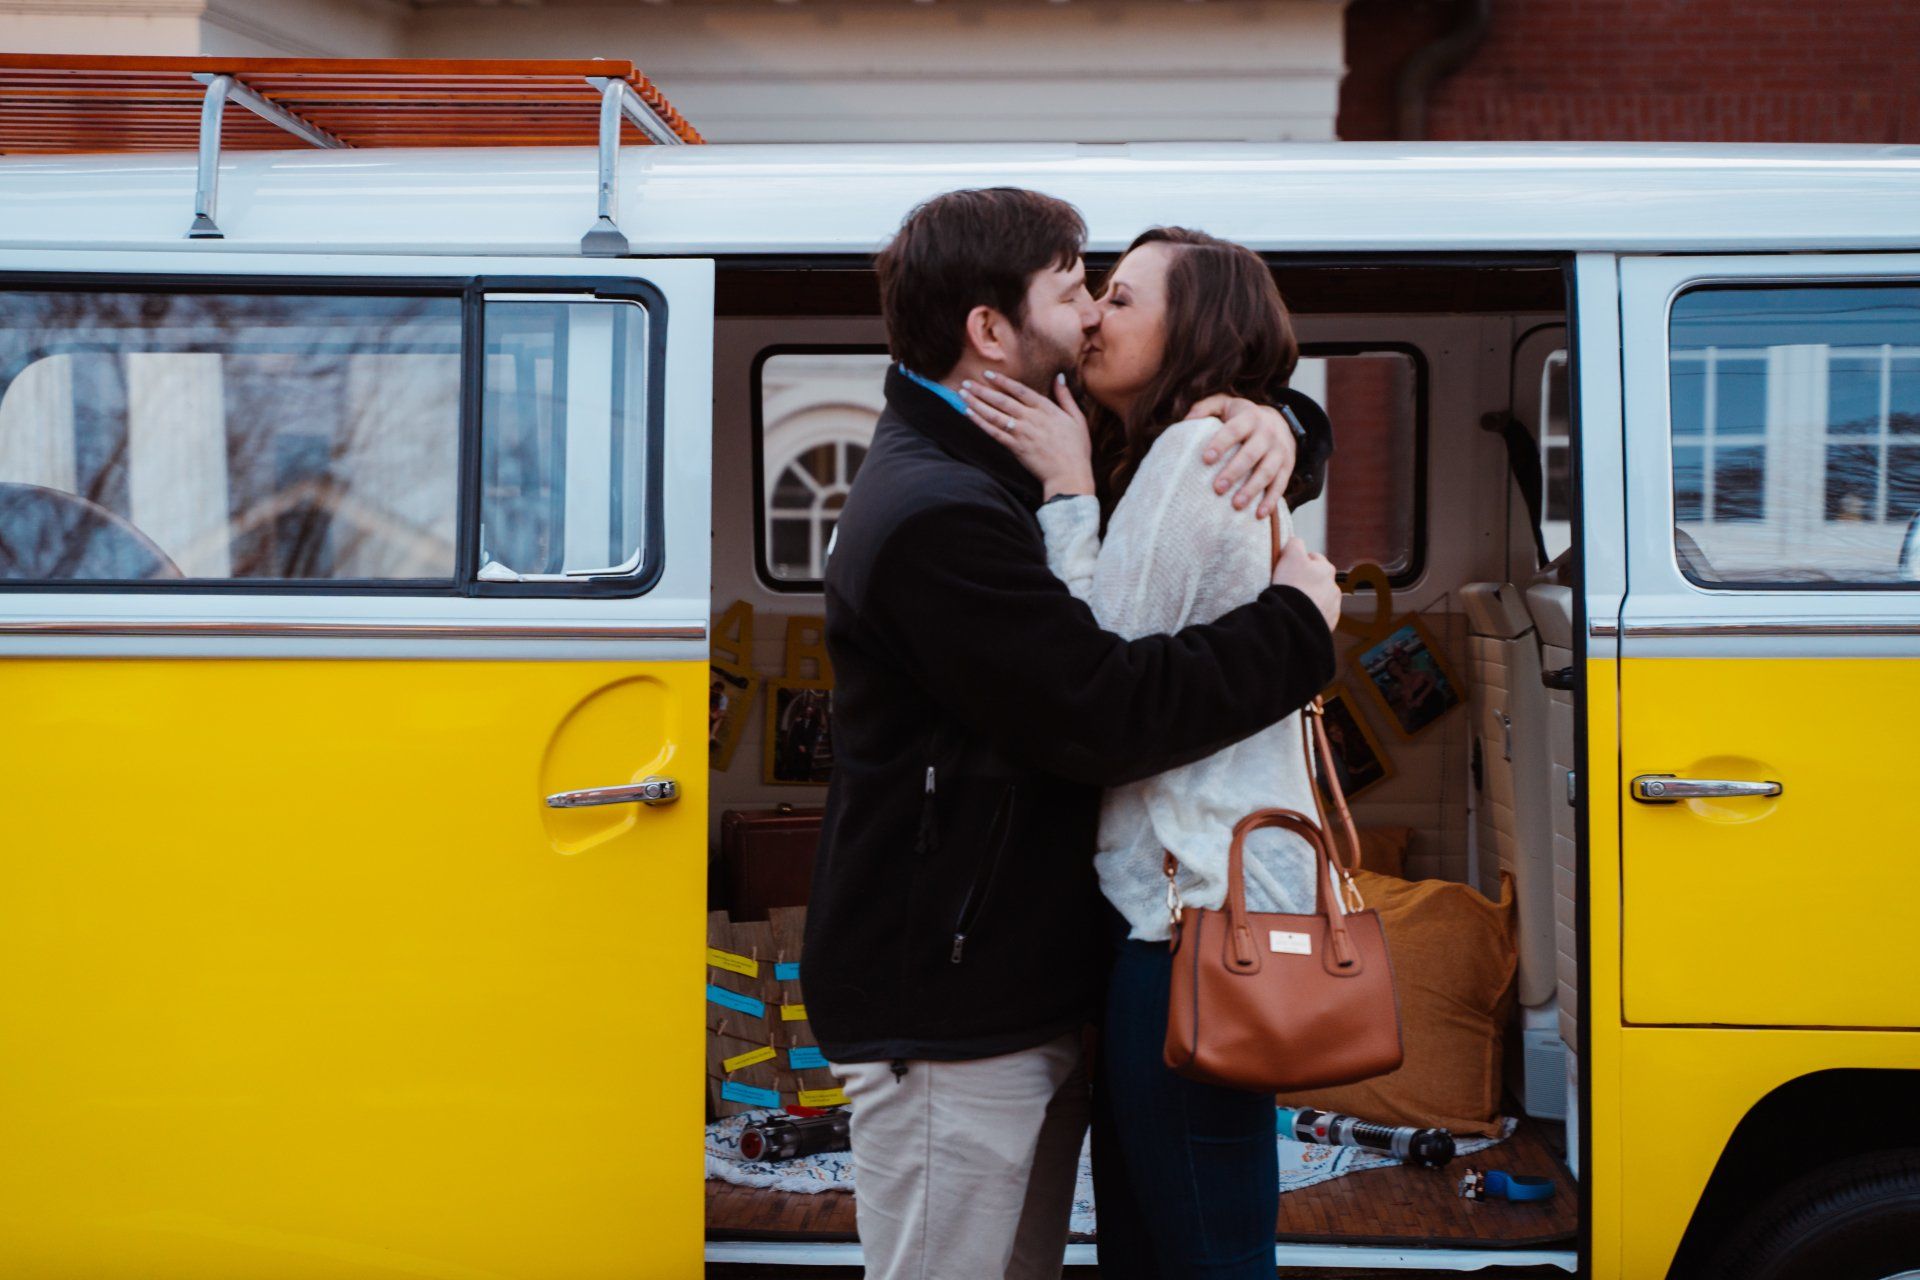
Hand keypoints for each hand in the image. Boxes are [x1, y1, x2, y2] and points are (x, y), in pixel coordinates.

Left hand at [960, 371, 1096, 499]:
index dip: (1002, 381)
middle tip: (967, 382)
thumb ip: (1066, 397)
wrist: (1069, 475)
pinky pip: (994, 432)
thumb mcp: (1077, 418)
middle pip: (1002, 400)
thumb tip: (1059, 377)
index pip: (1020, 390)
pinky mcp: (1015, 448)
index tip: (988, 374)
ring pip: (994, 414)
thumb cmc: (1076, 449)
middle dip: (982, 390)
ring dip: (976, 403)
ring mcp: (1021, 433)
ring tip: (962, 394)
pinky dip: (980, 422)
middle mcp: (1031, 418)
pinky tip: (968, 414)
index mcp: (1046, 409)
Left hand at [1189, 395, 1295, 519]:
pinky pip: (1281, 485)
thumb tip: (1186, 421)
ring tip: (1236, 505)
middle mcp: (1267, 433)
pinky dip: (1271, 500)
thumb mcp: (1226, 405)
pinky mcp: (1287, 467)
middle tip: (1217, 488)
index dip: (1221, 443)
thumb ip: (1205, 408)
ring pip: (1267, 472)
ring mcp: (1280, 451)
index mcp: (1250, 418)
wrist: (1282, 422)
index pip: (1234, 430)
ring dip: (1252, 489)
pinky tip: (1258, 514)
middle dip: (1234, 472)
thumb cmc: (1243, 417)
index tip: (1206, 459)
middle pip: (1251, 454)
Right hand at [1271, 536, 1339, 630]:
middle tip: (1289, 586)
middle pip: (1317, 579)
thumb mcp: (1291, 555)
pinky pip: (1318, 616)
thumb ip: (1294, 543)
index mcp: (1327, 569)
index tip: (1288, 568)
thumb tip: (1295, 541)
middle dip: (1306, 581)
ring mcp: (1332, 607)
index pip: (1313, 558)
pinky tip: (1299, 615)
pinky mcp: (1328, 623)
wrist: (1293, 620)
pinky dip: (1311, 614)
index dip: (1298, 561)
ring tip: (1294, 603)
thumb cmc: (1292, 585)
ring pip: (1319, 598)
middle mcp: (1334, 587)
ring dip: (1309, 599)